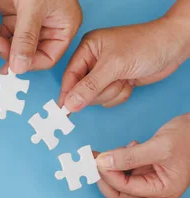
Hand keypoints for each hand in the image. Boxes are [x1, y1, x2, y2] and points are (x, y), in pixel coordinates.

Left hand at [0, 0, 81, 73]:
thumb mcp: (34, 7)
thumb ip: (26, 38)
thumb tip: (19, 68)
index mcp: (63, 27)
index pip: (47, 58)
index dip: (28, 64)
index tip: (11, 63)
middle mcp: (47, 27)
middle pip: (26, 54)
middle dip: (7, 51)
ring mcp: (29, 23)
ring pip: (10, 45)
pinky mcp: (13, 16)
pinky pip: (0, 33)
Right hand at [59, 10, 189, 111]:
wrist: (174, 45)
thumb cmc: (147, 45)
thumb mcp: (114, 65)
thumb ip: (90, 86)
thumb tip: (70, 104)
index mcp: (88, 48)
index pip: (69, 76)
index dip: (68, 93)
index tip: (65, 110)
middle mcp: (94, 61)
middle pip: (81, 90)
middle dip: (99, 91)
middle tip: (113, 81)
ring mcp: (105, 73)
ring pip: (96, 97)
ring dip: (112, 93)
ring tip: (124, 78)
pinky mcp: (117, 82)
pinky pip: (109, 99)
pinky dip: (120, 95)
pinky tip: (129, 82)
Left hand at [95, 113, 189, 197]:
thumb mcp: (159, 146)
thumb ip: (129, 156)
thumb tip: (102, 162)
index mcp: (163, 189)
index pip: (126, 190)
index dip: (108, 176)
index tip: (96, 161)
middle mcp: (156, 189)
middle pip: (120, 193)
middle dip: (105, 177)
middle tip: (93, 160)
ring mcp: (151, 179)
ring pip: (121, 181)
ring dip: (110, 167)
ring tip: (107, 151)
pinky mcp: (147, 169)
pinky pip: (126, 170)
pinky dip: (120, 159)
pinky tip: (126, 147)